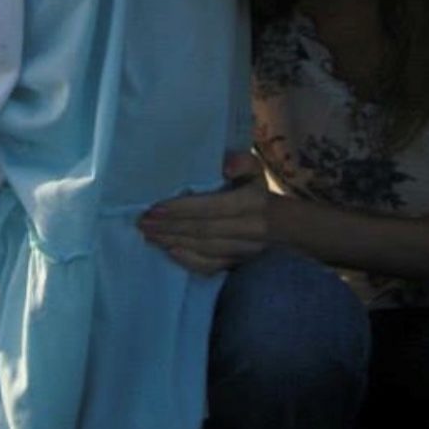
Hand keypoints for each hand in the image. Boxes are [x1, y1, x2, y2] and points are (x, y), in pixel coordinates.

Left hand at [138, 152, 270, 274]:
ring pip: (204, 248)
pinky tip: (169, 251)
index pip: (212, 208)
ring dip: (173, 242)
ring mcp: (244, 251)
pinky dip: (188, 260)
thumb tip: (227, 165)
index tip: (156, 208)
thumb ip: (244, 162)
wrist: (286, 229)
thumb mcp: (256, 171)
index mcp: (252, 202)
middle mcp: (249, 229)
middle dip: (170, 227)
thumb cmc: (259, 192)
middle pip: (203, 230)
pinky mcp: (238, 265)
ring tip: (149, 235)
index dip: (183, 209)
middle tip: (142, 222)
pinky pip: (211, 266)